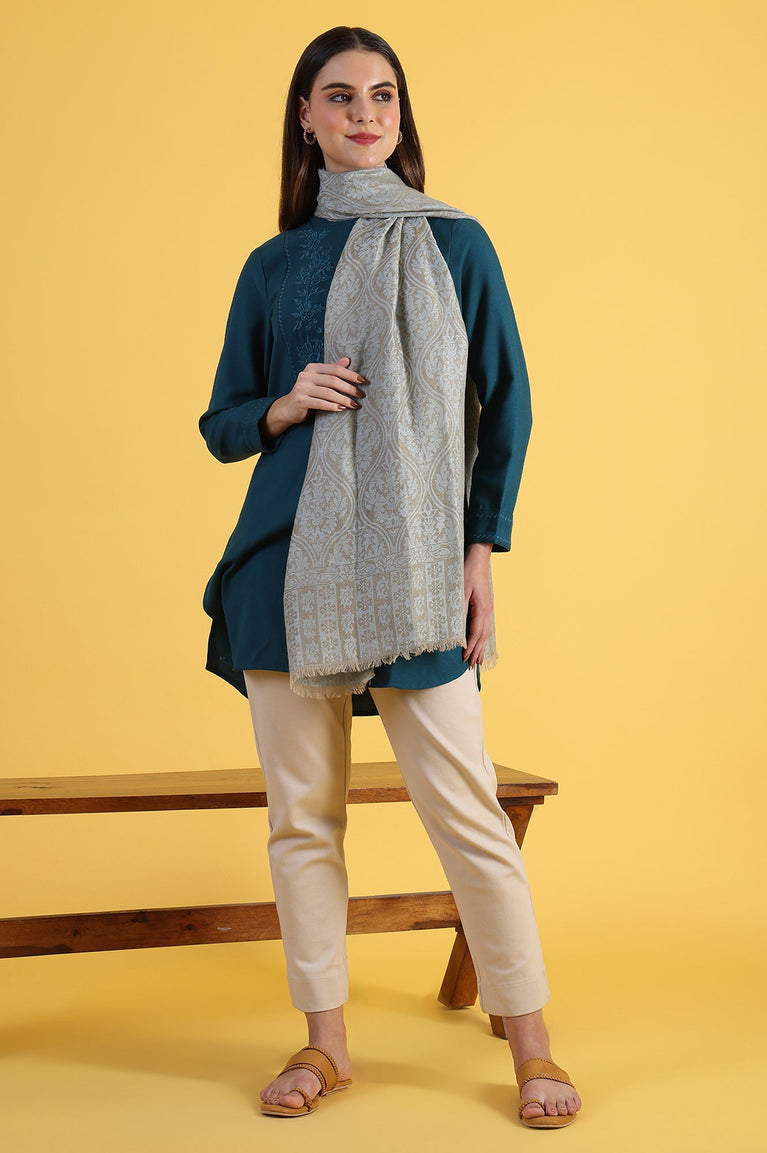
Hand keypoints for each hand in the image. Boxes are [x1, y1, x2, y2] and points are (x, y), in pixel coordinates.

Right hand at [262, 357, 365, 439]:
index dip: (350, 374)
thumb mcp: (319, 380)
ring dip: (344, 399)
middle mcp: (306, 375)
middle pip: (333, 381)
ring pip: (328, 393)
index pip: (335, 369)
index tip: (363, 381)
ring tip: (354, 405)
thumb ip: (332, 370)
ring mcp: (302, 388)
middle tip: (361, 395)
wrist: (289, 408)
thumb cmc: (308, 393)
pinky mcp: (300, 400)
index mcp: (312, 368)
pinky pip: (320, 403)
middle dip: (349, 388)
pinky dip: (332, 406)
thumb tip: (347, 360)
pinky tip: (341, 409)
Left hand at [463, 542, 492, 667]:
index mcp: (482, 608)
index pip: (476, 633)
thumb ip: (459, 608)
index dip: (470, 648)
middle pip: (483, 637)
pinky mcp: (485, 606)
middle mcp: (487, 611)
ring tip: (478, 661)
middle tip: (472, 667)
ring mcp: (487, 609)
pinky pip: (484, 626)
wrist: (477, 557)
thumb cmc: (467, 571)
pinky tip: (480, 643)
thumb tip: (457, 627)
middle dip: (477, 652)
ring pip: (485, 633)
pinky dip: (482, 638)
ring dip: (481, 648)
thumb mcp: (460, 589)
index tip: (464, 659)